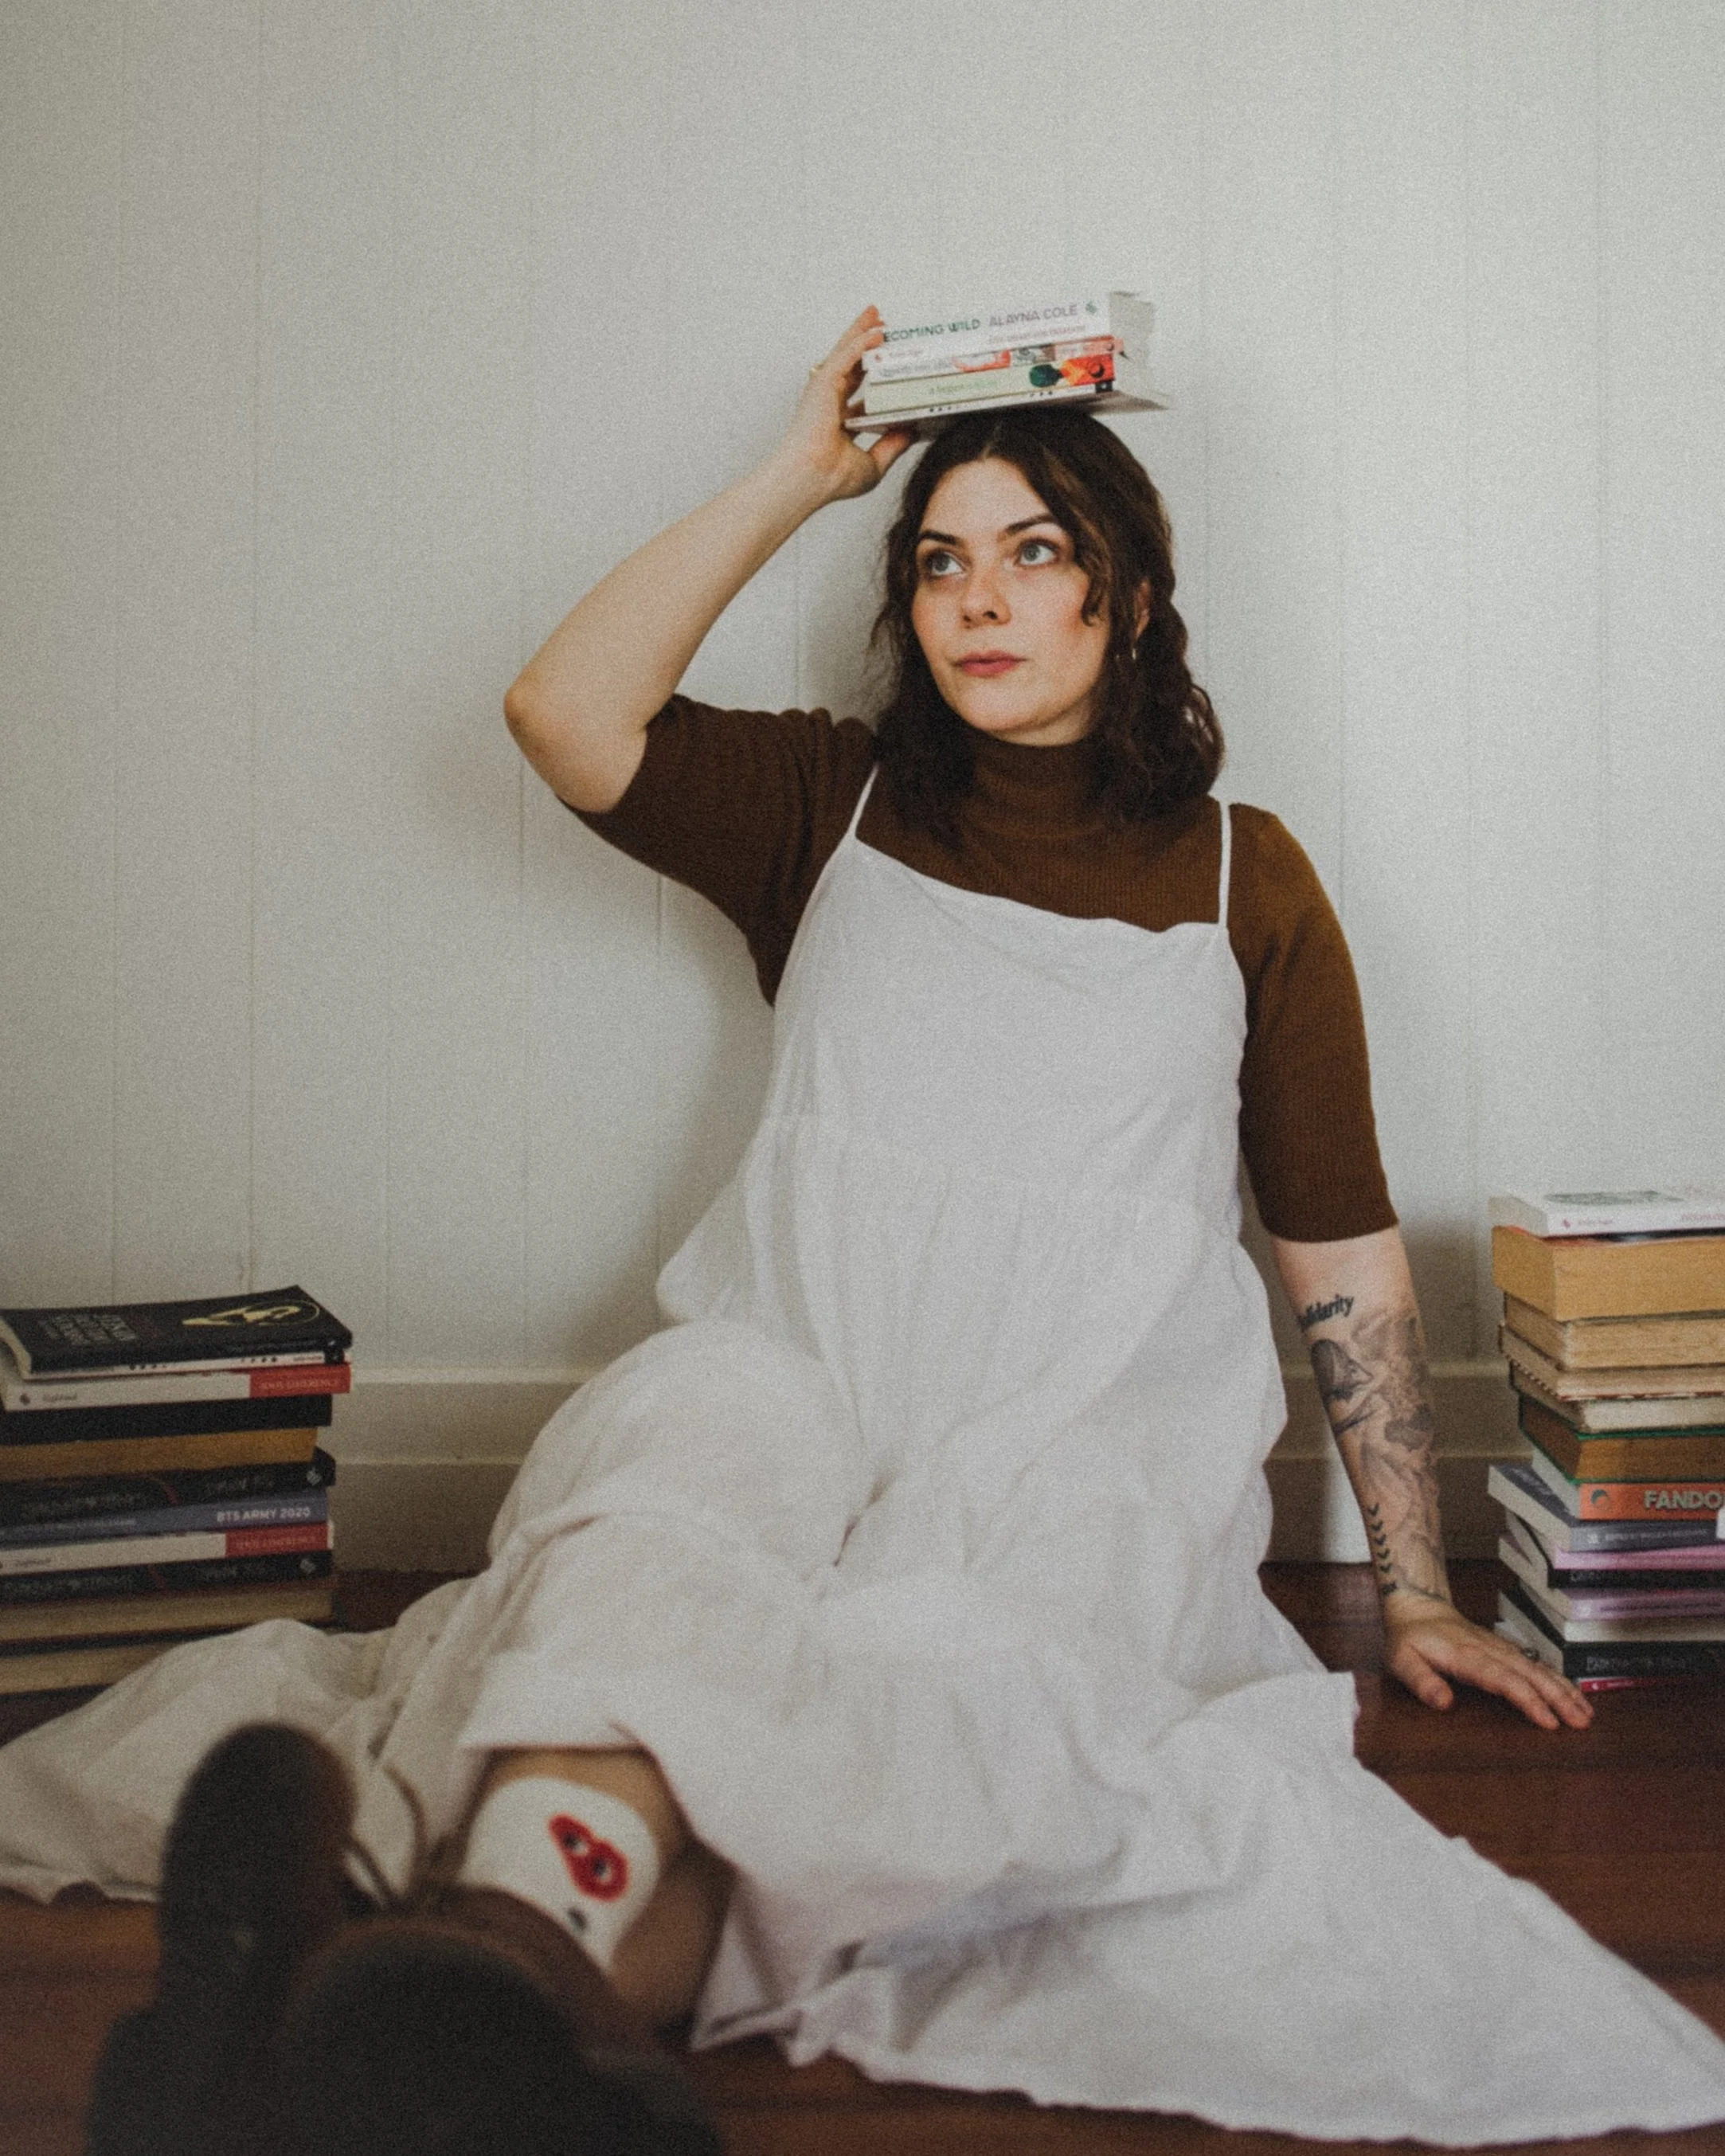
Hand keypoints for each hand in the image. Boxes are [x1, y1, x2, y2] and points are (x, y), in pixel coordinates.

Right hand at [773, 306, 914, 504]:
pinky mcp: (824, 383)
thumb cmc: (832, 479)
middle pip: (852, 366)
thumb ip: (893, 445)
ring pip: (846, 354)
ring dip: (862, 333)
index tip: (888, 368)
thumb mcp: (874, 463)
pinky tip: (877, 330)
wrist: (812, 479)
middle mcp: (830, 403)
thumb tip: (912, 430)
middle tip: (882, 327)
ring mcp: (825, 391)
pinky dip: (861, 341)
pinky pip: (846, 356)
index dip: (873, 379)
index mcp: (837, 421)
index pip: (858, 393)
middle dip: (865, 344)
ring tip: (877, 316)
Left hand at [1382, 1598, 1593, 1729]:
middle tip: (1581, 1723)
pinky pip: (1537, 1665)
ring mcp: (1502, 1649)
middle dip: (1558, 1699)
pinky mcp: (1507, 1650)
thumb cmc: (1410, 1638)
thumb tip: (1443, 1703)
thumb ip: (1421, 1681)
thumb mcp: (1402, 1660)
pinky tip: (1575, 1696)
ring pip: (1539, 1669)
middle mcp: (1491, 1650)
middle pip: (1530, 1675)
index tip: (1548, 1720)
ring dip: (1564, 1690)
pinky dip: (1559, 1680)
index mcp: (1467, 1655)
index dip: (1527, 1699)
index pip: (1503, 1679)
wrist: (1419, 1606)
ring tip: (1587, 1714)